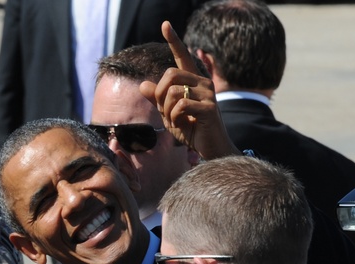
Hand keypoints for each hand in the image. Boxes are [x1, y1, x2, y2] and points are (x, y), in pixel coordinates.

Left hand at [138, 21, 237, 159]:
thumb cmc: (191, 131)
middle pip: (170, 74)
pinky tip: (181, 125)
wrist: (211, 149)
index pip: (182, 56)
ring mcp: (208, 94)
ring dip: (166, 110)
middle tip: (164, 111)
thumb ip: (157, 99)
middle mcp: (203, 82)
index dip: (174, 40)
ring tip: (174, 121)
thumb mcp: (169, 114)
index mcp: (193, 81)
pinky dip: (174, 117)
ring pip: (173, 91)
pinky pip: (181, 105)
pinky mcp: (209, 107)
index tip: (165, 24)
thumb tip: (142, 84)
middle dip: (159, 94)